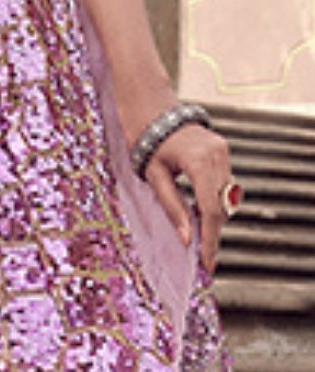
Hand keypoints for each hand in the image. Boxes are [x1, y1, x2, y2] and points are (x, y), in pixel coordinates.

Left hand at [142, 121, 234, 275]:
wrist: (154, 109)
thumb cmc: (147, 141)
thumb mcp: (155, 178)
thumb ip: (173, 208)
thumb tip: (186, 239)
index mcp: (199, 161)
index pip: (209, 210)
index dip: (209, 239)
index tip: (206, 263)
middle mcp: (218, 155)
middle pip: (221, 206)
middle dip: (213, 235)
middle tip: (205, 263)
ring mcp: (223, 151)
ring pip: (224, 198)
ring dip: (214, 222)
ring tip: (203, 247)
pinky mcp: (222, 152)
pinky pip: (222, 186)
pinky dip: (213, 205)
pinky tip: (201, 222)